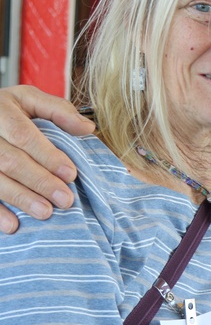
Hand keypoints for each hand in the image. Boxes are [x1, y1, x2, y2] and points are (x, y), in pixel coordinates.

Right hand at [0, 85, 94, 232]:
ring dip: (20, 198)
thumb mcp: (30, 99)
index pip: (23, 135)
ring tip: (45, 213)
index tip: (70, 174)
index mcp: (1, 111)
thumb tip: (87, 128)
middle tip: (65, 200)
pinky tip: (12, 225)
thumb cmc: (8, 109)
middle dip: (39, 182)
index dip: (47, 156)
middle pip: (9, 161)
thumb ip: (58, 111)